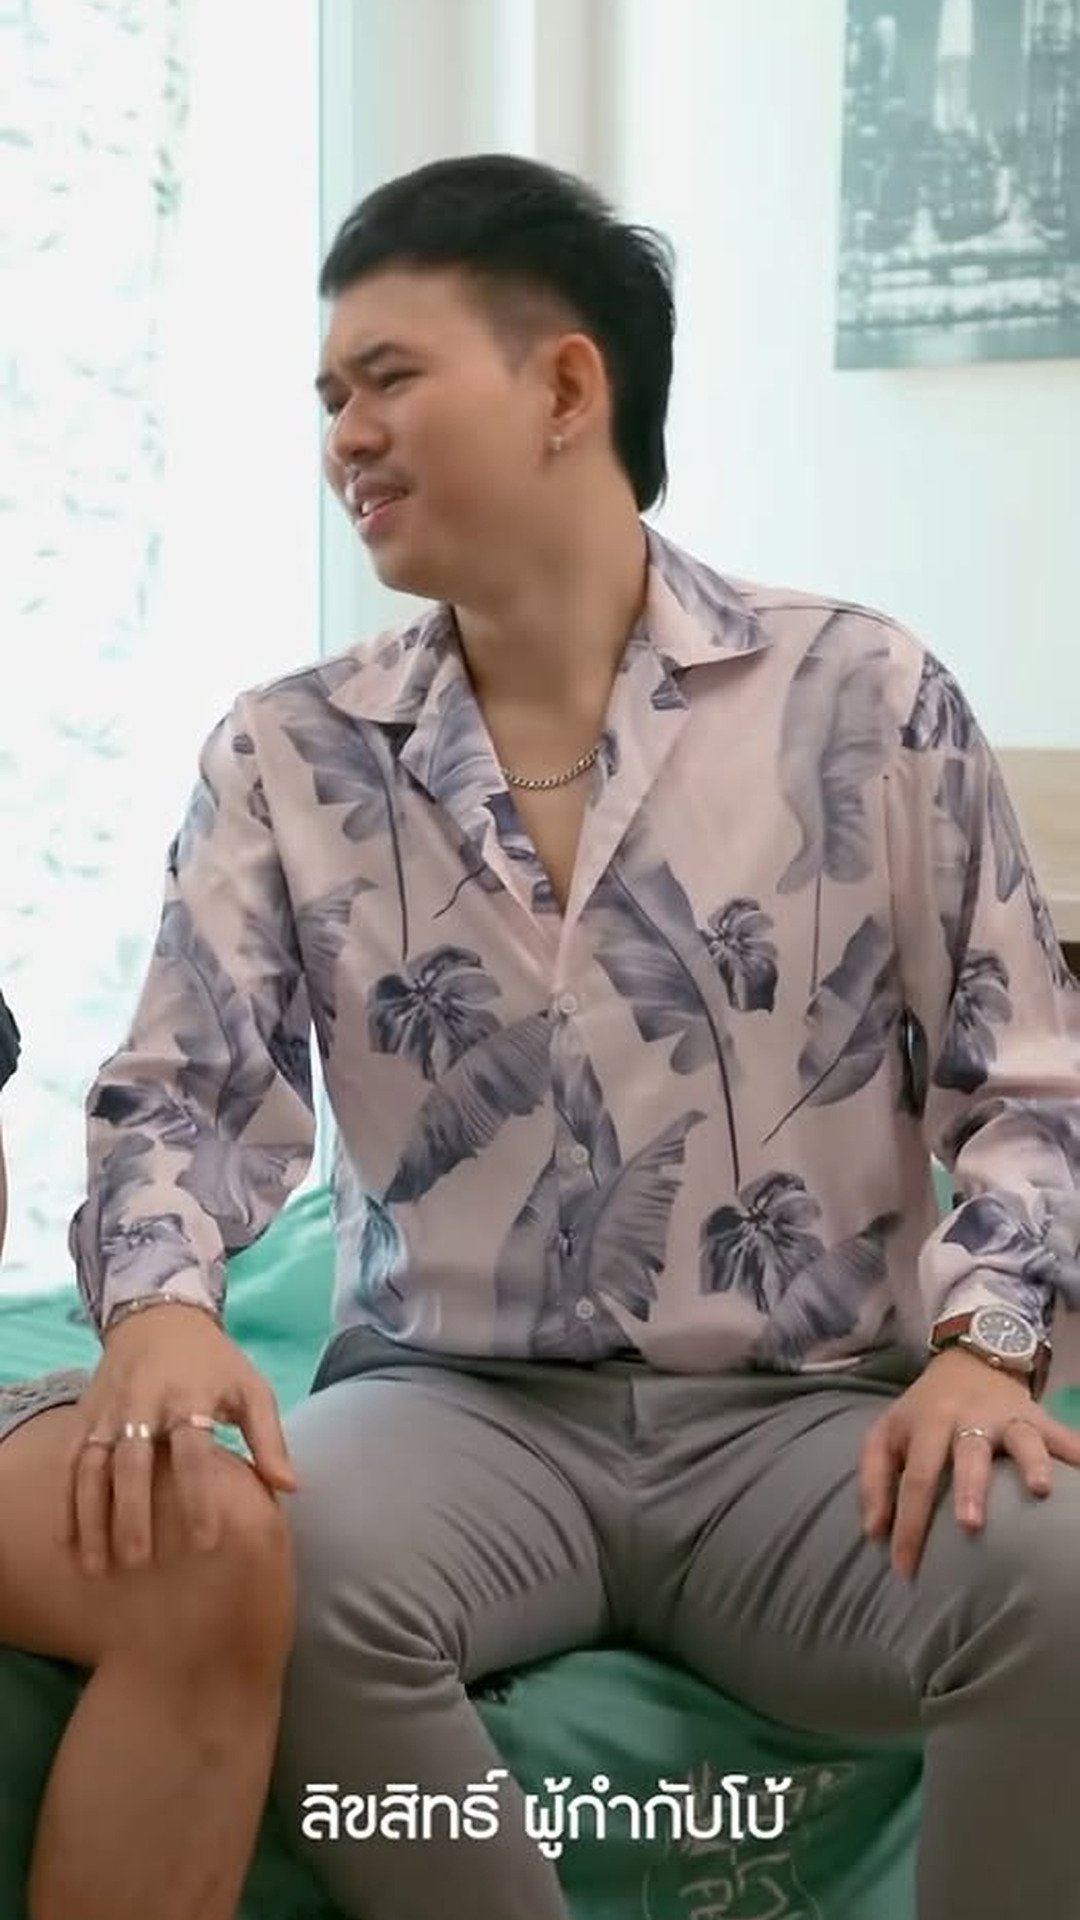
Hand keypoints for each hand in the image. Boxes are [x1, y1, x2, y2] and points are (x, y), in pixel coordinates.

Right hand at [65, 1306, 296, 1575]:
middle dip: (132, 1513)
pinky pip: (69, 1461)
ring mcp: (108, 1410)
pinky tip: (67, 1541)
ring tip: (94, 1567)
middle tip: (138, 1563)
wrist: (158, 1316)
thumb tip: (290, 1488)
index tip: (206, 1542)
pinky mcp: (85, 1415)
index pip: (193, 1451)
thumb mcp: (249, 1387)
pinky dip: (66, 1501)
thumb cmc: (212, 1362)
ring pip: (92, 1466)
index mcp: (189, 1396)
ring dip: (90, 1517)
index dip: (199, 1496)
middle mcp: (143, 1402)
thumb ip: (268, 1438)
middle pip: (132, 1462)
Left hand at [858, 1347, 1079, 1578]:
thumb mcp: (886, 1434)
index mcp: (927, 1423)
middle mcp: (968, 1418)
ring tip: (1042, 1489)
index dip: (909, 1523)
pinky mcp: (1038, 1416)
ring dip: (1032, 1463)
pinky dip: (1076, 1451)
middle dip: (970, 1489)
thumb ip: (873, 1479)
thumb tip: (874, 1532)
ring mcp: (1007, 1417)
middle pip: (968, 1454)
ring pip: (1021, 1438)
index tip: (905, 1567)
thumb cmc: (922, 1412)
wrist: (967, 1361)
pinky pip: (1061, 1434)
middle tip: (970, 1526)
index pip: (916, 1477)